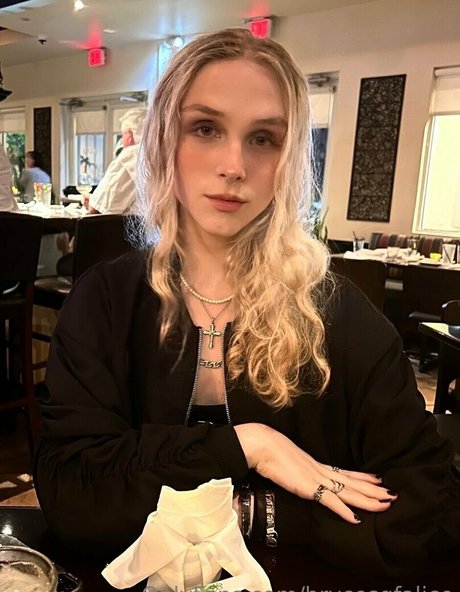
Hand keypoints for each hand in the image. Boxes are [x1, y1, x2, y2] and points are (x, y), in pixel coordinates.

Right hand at [234, 423, 396, 523]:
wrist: (263, 445)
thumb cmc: (271, 451)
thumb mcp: (289, 461)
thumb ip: (297, 468)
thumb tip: (298, 471)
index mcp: (317, 465)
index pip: (345, 472)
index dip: (363, 477)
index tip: (378, 479)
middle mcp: (321, 471)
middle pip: (353, 483)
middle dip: (374, 490)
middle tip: (393, 494)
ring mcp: (317, 479)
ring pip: (349, 491)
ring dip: (368, 499)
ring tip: (385, 503)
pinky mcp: (309, 487)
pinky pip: (330, 501)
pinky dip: (344, 511)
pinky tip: (356, 519)